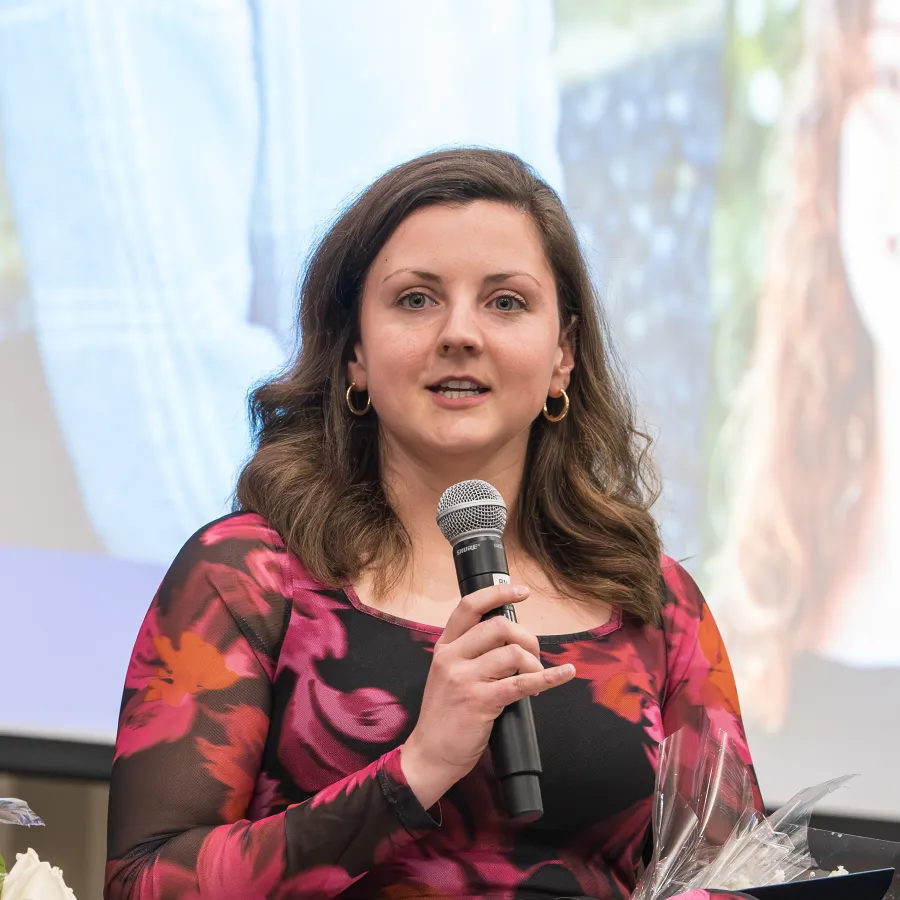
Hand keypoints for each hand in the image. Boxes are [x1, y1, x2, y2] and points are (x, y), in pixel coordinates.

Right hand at [400, 583, 575, 808]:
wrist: (429, 755)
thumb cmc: (445, 716)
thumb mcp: (446, 675)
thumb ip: (470, 654)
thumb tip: (510, 638)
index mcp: (445, 647)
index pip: (469, 607)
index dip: (497, 594)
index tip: (522, 591)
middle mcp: (452, 657)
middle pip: (499, 626)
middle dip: (527, 637)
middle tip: (533, 656)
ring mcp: (465, 679)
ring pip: (513, 652)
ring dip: (534, 663)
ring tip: (536, 679)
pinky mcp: (480, 701)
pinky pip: (522, 683)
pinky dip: (549, 678)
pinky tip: (563, 674)